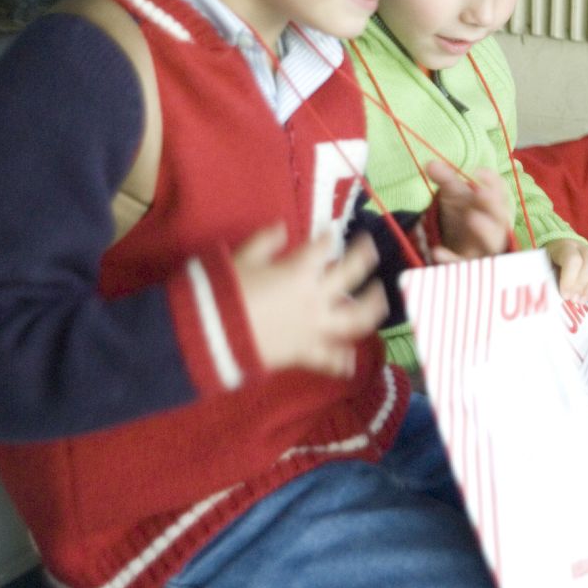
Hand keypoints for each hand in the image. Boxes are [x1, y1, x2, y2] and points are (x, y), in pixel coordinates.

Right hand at [234, 224, 387, 378]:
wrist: (207, 338)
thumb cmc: (222, 294)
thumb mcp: (240, 259)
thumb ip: (265, 241)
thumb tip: (282, 227)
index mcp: (299, 272)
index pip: (323, 248)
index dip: (329, 237)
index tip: (333, 231)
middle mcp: (315, 298)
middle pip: (351, 274)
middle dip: (365, 258)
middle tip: (372, 249)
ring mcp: (314, 328)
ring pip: (356, 319)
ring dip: (372, 307)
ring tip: (380, 299)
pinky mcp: (305, 354)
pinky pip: (329, 359)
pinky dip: (341, 360)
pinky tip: (351, 360)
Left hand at [427, 162, 510, 260]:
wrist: (455, 243)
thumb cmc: (462, 213)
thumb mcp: (454, 194)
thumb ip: (445, 178)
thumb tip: (430, 163)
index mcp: (494, 205)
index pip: (500, 192)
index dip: (492, 182)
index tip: (479, 172)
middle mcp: (495, 226)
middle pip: (500, 217)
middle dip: (492, 204)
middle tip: (480, 192)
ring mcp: (484, 247)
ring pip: (492, 242)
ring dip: (485, 231)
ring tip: (472, 218)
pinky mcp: (470, 265)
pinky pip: (464, 263)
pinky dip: (452, 259)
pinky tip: (437, 251)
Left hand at [547, 239, 587, 310]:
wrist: (559, 251)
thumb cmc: (550, 262)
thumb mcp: (544, 265)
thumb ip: (547, 277)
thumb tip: (551, 297)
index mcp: (567, 247)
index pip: (574, 259)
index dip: (570, 279)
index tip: (564, 294)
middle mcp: (585, 250)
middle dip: (582, 285)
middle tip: (572, 299)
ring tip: (580, 302)